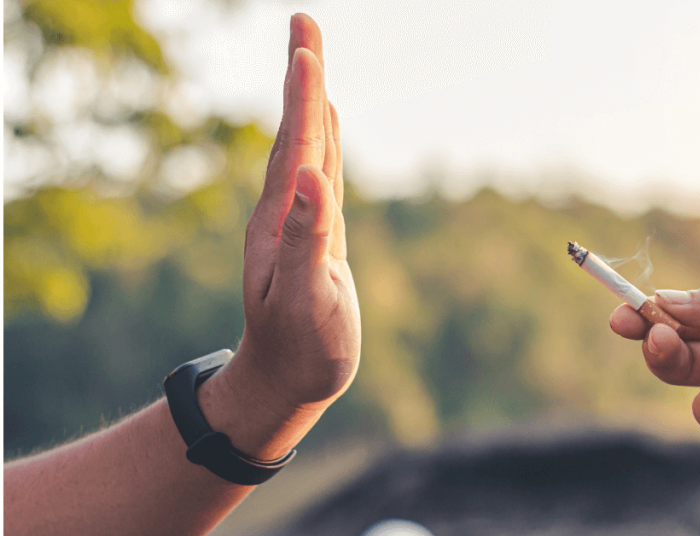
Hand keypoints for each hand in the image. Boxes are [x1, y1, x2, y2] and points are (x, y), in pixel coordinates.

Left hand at [228, 15, 359, 421]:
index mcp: (282, 219)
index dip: (303, 92)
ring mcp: (301, 222)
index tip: (306, 43)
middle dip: (303, 77)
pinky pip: (322, 176)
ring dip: (311, 102)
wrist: (285, 382)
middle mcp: (287, 211)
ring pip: (309, 149)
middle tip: (305, 23)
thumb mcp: (302, 298)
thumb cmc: (297, 349)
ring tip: (313, 61)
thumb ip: (305, 238)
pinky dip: (325, 144)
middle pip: (299, 131)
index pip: (296, 143)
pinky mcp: (317, 236)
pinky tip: (327, 128)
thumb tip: (311, 176)